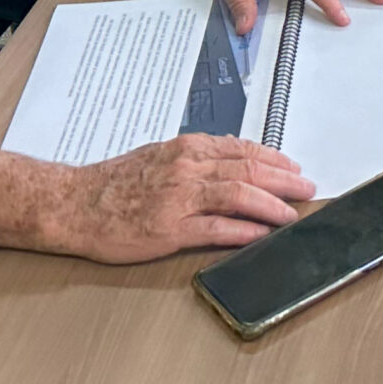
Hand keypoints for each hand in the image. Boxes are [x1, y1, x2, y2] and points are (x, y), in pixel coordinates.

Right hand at [61, 133, 314, 259]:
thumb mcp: (159, 156)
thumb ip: (196, 158)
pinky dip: (243, 231)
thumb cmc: (113, 183)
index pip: (243, 150)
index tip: (294, 168)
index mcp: (187, 149)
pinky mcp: (169, 229)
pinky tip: (261, 234)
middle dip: (283, 180)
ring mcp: (179, 199)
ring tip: (292, 214)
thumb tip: (233, 160)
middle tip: (307, 189)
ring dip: (271, 205)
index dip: (274, 160)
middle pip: (248, 170)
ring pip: (239, 196)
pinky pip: (216, 229)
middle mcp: (187, 168)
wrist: (75, 204)